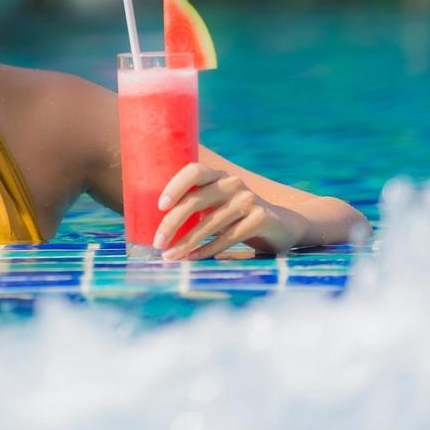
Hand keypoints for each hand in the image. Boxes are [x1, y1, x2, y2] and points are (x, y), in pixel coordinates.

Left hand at [154, 162, 307, 260]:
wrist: (281, 225)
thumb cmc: (235, 215)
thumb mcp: (216, 203)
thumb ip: (194, 203)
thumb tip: (149, 219)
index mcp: (218, 175)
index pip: (194, 170)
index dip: (175, 185)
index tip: (159, 206)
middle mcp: (232, 183)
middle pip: (196, 200)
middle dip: (173, 223)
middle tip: (157, 242)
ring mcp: (248, 200)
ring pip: (210, 223)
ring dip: (187, 242)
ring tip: (170, 256)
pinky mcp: (260, 219)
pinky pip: (228, 238)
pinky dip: (207, 250)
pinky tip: (192, 258)